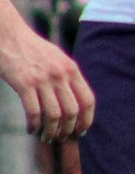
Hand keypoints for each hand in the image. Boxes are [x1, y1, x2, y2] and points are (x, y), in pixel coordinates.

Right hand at [0, 25, 92, 140]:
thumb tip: (76, 103)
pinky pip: (33, 112)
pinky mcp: (24, 84)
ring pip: (54, 115)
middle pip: (72, 111)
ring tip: (47, 138)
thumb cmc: (32, 49)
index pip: (88, 100)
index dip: (86, 119)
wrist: (7, 35)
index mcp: (72, 69)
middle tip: (61, 138)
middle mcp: (60, 75)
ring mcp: (42, 79)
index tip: (81, 131)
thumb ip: (68, 77)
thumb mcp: (57, 59)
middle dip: (68, 129)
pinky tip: (31, 129)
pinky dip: (34, 125)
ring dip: (51, 131)